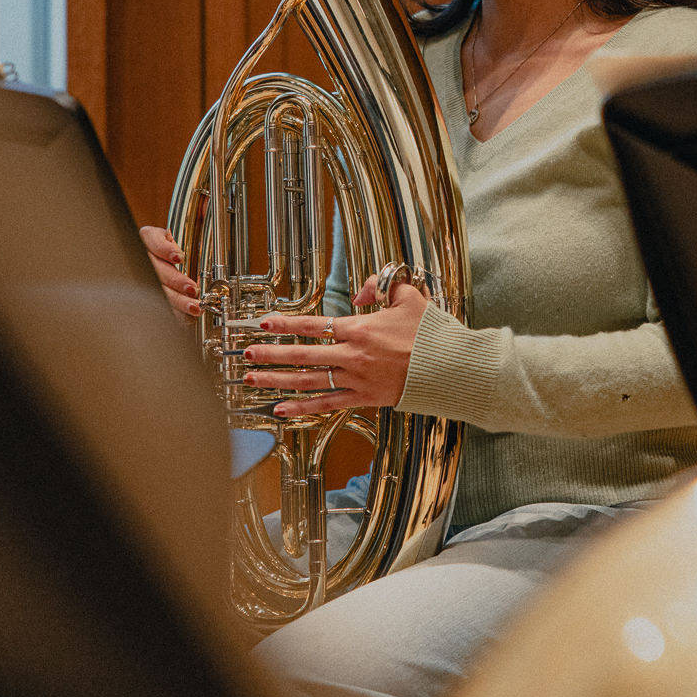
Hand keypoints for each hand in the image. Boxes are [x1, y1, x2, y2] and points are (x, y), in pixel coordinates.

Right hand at [140, 224, 200, 316]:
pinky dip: (174, 314)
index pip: (151, 239)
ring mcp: (145, 278)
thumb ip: (192, 226)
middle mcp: (145, 258)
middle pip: (155, 270)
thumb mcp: (184, 232)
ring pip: (157, 290)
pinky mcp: (149, 298)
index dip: (164, 249)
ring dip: (177, 301)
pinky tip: (186, 318)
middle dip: (175, 281)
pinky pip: (158, 307)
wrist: (170, 264)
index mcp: (150, 238)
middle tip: (193, 289)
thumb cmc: (178, 248)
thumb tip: (206, 211)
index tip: (179, 257)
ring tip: (194, 307)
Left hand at [242, 277, 429, 415]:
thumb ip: (381, 286)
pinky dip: (303, 408)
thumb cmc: (432, 334)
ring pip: (308, 381)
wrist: (451, 368)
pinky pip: (327, 404)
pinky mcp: (364, 398)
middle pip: (302, 355)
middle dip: (270, 354)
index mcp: (360, 329)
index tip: (264, 323)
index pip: (313, 324)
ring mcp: (356, 379)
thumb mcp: (409, 297)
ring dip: (277, 380)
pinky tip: (282, 409)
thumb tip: (361, 292)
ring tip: (253, 378)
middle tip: (246, 354)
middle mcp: (352, 356)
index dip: (285, 323)